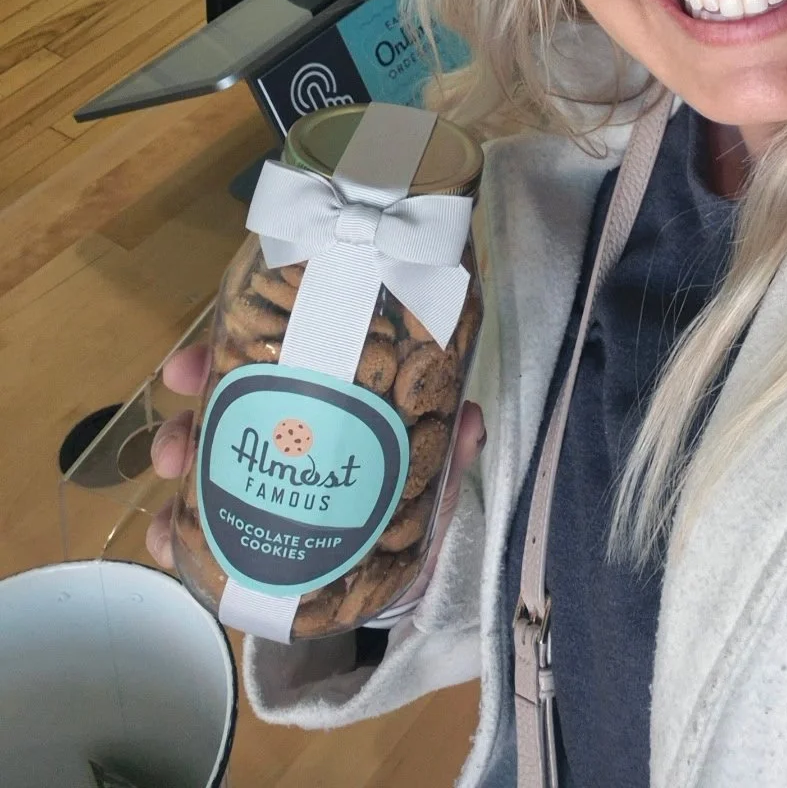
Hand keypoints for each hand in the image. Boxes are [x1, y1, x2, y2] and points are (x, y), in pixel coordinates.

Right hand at [144, 342, 484, 588]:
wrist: (392, 590)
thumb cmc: (407, 515)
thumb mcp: (430, 482)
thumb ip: (447, 455)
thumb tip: (468, 418)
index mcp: (321, 407)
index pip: (275, 362)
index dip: (234, 349)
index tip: (203, 358)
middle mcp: (281, 436)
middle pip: (226, 408)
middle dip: (193, 408)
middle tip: (179, 425)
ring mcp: (256, 486)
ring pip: (201, 460)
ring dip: (176, 458)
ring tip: (169, 470)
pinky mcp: (240, 537)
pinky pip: (197, 528)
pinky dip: (175, 530)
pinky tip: (165, 537)